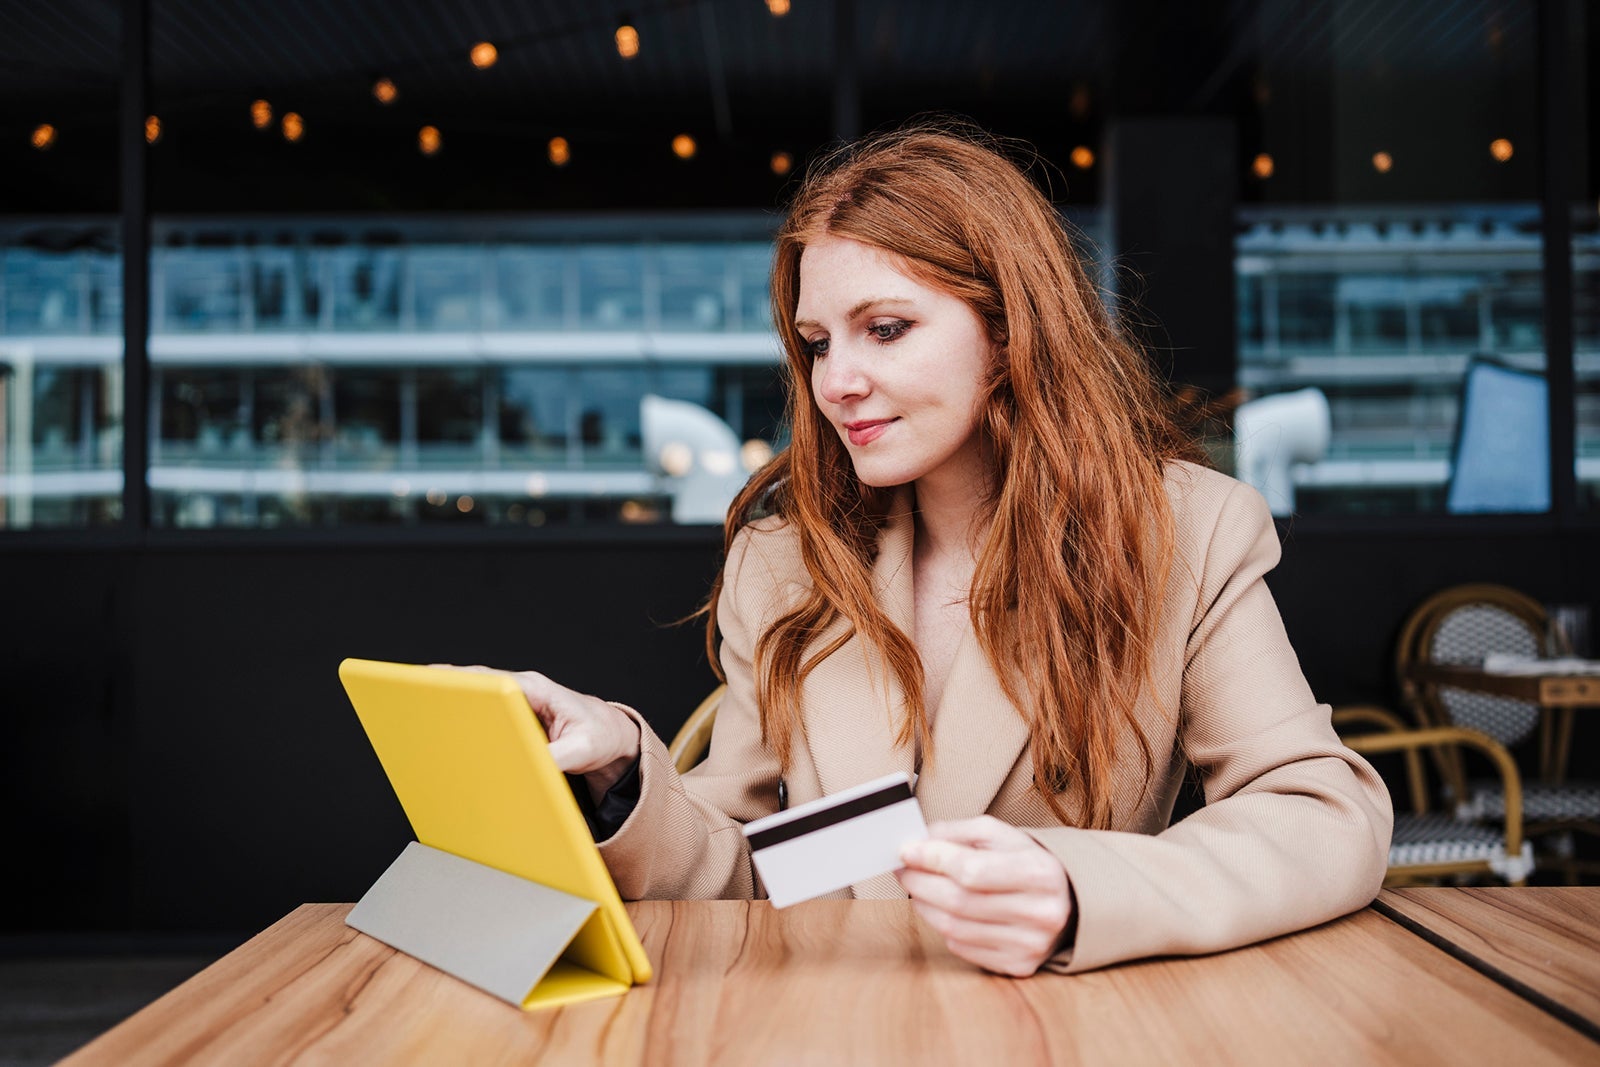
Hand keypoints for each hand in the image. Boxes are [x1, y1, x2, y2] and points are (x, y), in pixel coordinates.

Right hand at [429, 665, 640, 793]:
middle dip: (447, 691)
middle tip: (412, 698)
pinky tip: (448, 737)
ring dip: (453, 707)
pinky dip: (467, 722)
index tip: (435, 683)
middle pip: (478, 686)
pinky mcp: (516, 719)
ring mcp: (518, 704)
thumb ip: (556, 757)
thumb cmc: (600, 736)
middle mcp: (525, 691)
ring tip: (420, 717)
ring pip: (479, 701)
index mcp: (537, 689)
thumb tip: (527, 768)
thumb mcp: (583, 749)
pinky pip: (486, 717)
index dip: (462, 681)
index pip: (493, 680)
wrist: (612, 739)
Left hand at [895, 815, 1072, 976]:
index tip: (906, 851)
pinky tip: (941, 910)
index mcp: (1041, 872)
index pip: (972, 869)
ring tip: (917, 888)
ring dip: (924, 905)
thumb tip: (920, 842)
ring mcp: (1030, 945)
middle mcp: (1041, 913)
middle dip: (920, 882)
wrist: (1065, 900)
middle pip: (959, 900)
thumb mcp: (1000, 835)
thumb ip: (960, 832)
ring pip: (954, 928)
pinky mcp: (1018, 965)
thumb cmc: (1025, 862)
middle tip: (904, 869)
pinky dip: (942, 927)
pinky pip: (962, 948)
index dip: (933, 859)